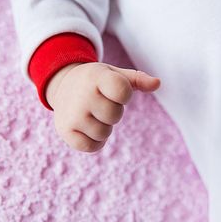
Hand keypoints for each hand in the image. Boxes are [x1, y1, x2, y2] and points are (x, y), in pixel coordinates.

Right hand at [45, 62, 160, 152]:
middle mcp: (82, 95)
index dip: (124, 94)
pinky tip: (86, 127)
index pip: (123, 92)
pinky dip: (94, 141)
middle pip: (115, 116)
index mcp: (96, 77)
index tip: (113, 89)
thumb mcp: (114, 74)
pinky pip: (93, 147)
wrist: (63, 85)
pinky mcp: (65, 131)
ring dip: (103, 126)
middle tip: (100, 102)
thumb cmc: (96, 80)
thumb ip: (137, 79)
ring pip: (104, 133)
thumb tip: (158, 83)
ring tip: (91, 113)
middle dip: (112, 111)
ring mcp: (72, 115)